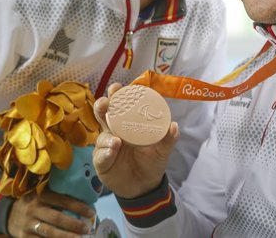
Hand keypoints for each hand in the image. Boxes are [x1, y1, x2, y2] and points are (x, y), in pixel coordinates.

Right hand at [7, 189, 94, 236]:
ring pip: (49, 233)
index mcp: (41, 195)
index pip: (62, 200)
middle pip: (57, 218)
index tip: (92, 212)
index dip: (78, 206)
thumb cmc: (32, 202)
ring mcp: (28, 224)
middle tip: (88, 229)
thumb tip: (84, 195)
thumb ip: (56, 194)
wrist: (7, 213)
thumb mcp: (40, 193)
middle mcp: (34, 209)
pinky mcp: (24, 237)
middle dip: (74, 224)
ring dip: (66, 237)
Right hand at [92, 83, 179, 198]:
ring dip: (107, 136)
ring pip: (101, 135)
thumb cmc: (151, 162)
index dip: (118, 95)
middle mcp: (114, 131)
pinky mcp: (101, 161)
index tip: (118, 88)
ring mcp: (106, 145)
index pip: (121, 106)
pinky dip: (106, 152)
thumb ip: (168, 139)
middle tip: (106, 103)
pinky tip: (113, 151)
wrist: (144, 187)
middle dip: (102, 106)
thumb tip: (174, 126)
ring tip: (116, 140)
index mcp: (128, 124)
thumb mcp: (162, 150)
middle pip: (104, 114)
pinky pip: (100, 155)